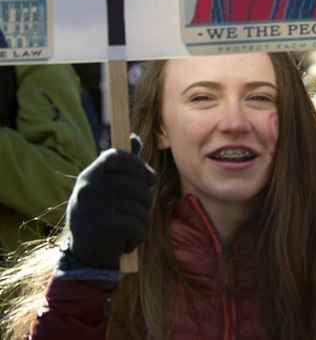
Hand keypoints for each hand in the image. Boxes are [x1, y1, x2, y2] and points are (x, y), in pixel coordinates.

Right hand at [64, 137, 154, 270]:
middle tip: (139, 212)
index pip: (117, 156)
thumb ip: (122, 165)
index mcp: (89, 175)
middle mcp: (87, 188)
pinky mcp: (100, 227)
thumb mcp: (107, 188)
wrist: (85, 258)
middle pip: (137, 183)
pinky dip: (138, 237)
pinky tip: (127, 243)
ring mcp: (92, 207)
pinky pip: (136, 225)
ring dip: (143, 221)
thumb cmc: (102, 217)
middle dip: (146, 200)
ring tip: (131, 228)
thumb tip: (134, 138)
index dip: (139, 165)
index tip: (149, 180)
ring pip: (140, 206)